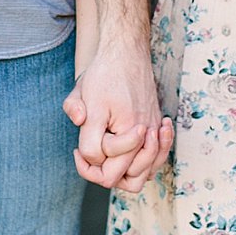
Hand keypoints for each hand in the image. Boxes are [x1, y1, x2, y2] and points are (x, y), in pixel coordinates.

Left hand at [66, 38, 171, 193]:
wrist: (127, 53)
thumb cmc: (105, 75)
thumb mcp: (86, 101)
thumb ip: (87, 135)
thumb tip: (89, 153)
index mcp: (130, 133)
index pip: (108, 172)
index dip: (86, 164)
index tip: (77, 148)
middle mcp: (147, 137)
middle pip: (130, 181)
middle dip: (105, 173)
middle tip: (90, 155)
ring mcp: (155, 133)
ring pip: (146, 174)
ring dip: (127, 172)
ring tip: (108, 156)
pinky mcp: (158, 128)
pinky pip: (156, 159)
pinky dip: (145, 161)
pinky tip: (128, 149)